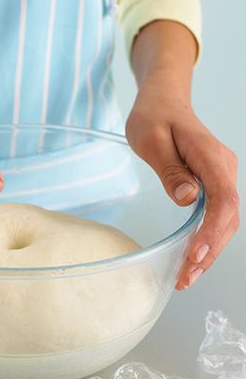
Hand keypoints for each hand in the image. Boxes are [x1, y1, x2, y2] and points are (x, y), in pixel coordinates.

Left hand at [126, 78, 238, 289]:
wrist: (162, 100)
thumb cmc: (153, 116)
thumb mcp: (151, 139)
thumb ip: (170, 169)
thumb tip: (187, 199)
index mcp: (210, 157)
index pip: (222, 200)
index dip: (211, 232)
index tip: (194, 255)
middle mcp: (222, 168)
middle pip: (226, 217)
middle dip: (208, 252)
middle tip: (184, 278)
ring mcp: (219, 176)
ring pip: (222, 220)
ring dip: (207, 251)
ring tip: (185, 276)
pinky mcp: (210, 182)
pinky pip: (214, 214)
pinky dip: (204, 238)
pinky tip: (191, 256)